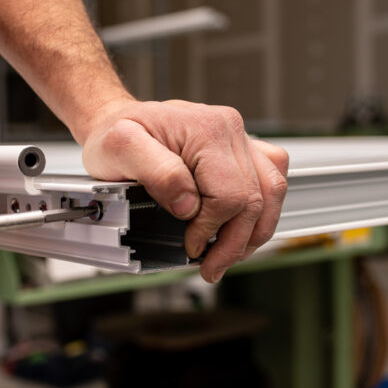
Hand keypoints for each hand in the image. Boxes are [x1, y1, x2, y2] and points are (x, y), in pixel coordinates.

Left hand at [81, 99, 288, 282]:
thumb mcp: (120, 149)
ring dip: (254, 232)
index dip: (211, 229)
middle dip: (235, 243)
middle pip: (256, 199)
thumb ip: (158, 174)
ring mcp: (239, 139)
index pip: (230, 196)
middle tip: (212, 267)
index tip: (191, 246)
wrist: (115, 120)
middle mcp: (230, 131)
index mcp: (207, 130)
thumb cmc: (115, 133)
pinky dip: (262, 210)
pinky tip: (241, 227)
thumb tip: (189, 206)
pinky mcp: (240, 150)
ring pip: (272, 192)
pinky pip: (271, 180)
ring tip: (229, 255)